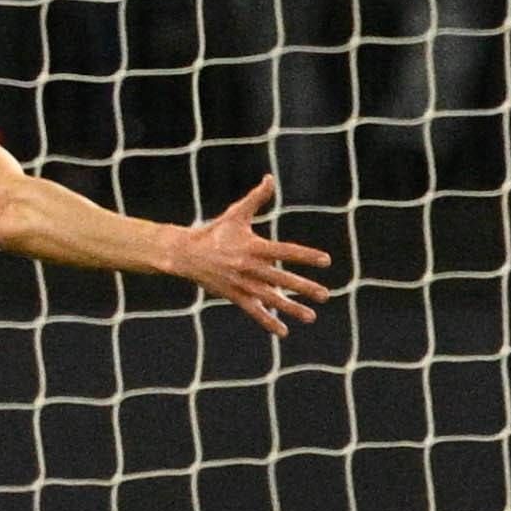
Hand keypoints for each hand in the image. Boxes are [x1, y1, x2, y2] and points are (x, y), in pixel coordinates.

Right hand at [171, 178, 334, 332]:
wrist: (184, 254)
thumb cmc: (214, 232)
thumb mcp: (236, 214)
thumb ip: (257, 198)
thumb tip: (270, 178)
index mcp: (253, 246)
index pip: (285, 251)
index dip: (306, 256)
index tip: (325, 261)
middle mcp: (249, 266)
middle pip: (281, 279)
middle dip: (304, 287)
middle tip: (325, 295)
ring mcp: (241, 283)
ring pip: (270, 298)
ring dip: (291, 308)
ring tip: (311, 316)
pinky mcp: (233, 295)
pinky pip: (253, 311)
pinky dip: (268, 321)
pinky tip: (283, 331)